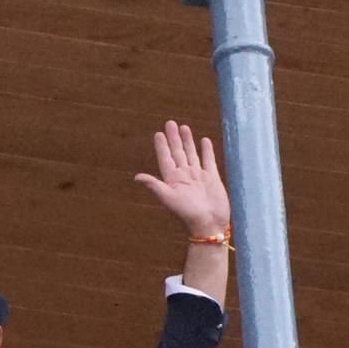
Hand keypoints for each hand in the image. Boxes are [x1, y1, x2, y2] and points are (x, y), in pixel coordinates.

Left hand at [133, 120, 229, 235]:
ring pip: (192, 154)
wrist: (208, 224)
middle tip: (170, 123)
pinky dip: (206, 151)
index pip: (165, 158)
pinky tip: (204, 141)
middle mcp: (184, 175)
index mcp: (172, 179)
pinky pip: (208, 161)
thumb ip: (154, 186)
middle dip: (174, 138)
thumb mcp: (168, 198)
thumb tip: (136, 177)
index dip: (162, 146)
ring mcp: (198, 176)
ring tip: (184, 127)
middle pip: (178, 152)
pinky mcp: (212, 178)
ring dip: (188, 141)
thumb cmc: (187, 213)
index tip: (158, 133)